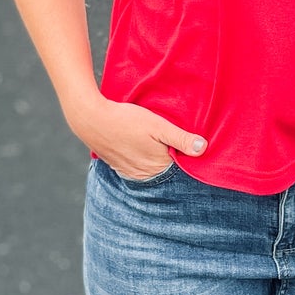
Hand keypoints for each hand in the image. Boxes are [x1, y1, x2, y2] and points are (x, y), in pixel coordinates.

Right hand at [73, 97, 206, 179]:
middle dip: (172, 157)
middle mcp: (145, 175)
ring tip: (155, 142)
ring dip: (156, 158)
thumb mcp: (158, 125)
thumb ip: (181, 138)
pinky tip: (141, 146)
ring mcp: (131, 173)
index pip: (181, 166)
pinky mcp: (120, 167)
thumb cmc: (126, 120)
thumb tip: (203, 149)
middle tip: (171, 139)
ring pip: (152, 168)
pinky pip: (138, 167)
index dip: (186, 154)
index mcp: (158, 166)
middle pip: (167, 169)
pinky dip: (143, 159)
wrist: (91, 119)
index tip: (187, 142)